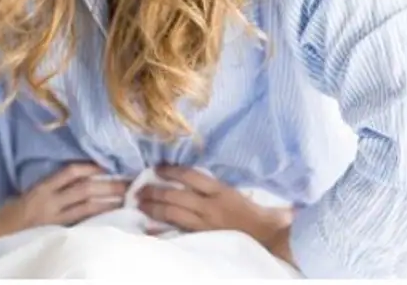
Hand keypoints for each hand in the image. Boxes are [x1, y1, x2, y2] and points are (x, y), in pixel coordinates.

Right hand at [0, 162, 127, 249]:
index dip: (90, 167)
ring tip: (125, 199)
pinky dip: (96, 219)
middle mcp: (49, 201)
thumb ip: (50, 187)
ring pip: (86, 207)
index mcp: (41, 188)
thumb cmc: (12, 215)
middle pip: (84, 189)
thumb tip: (77, 178)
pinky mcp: (56, 232)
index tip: (106, 165)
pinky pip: (80, 223)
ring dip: (108, 202)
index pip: (69, 172)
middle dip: (107, 185)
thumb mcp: (27, 194)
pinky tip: (109, 217)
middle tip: (128, 182)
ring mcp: (53, 219)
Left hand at [136, 166, 295, 264]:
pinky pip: (179, 233)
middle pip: (176, 195)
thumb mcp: (237, 192)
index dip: (171, 170)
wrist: (269, 236)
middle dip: (155, 191)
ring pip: (174, 214)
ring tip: (140, 204)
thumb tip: (192, 177)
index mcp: (221, 191)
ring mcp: (207, 224)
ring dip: (154, 208)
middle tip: (137, 189)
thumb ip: (216, 186)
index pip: (191, 176)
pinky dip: (163, 231)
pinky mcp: (205, 238)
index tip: (157, 168)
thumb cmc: (256, 212)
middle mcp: (211, 206)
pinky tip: (149, 229)